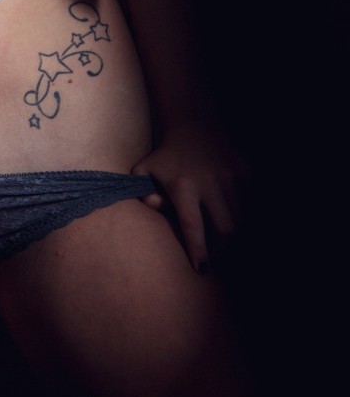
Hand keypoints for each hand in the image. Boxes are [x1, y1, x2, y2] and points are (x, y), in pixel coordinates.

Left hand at [131, 123, 250, 273]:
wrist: (194, 128)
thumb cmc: (165, 157)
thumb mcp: (144, 171)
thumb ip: (144, 193)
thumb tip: (153, 207)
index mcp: (183, 186)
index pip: (193, 225)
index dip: (199, 250)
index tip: (202, 269)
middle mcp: (210, 183)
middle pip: (226, 228)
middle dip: (223, 251)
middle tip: (217, 261)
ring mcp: (232, 178)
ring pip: (242, 219)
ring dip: (236, 238)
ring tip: (227, 246)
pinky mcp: (248, 174)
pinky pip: (253, 205)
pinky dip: (247, 219)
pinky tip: (239, 225)